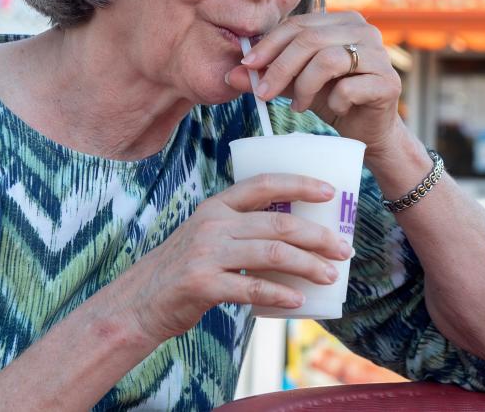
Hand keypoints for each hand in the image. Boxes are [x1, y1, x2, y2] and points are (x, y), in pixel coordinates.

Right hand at [122, 174, 351, 343]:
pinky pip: (251, 288)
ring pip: (271, 253)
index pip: (264, 183)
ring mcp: (207, 253)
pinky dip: (279, 294)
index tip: (329, 191)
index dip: (299, 184)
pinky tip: (299, 300)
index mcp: (217, 206)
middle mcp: (213, 224)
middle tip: (343, 249)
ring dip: (308, 265)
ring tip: (330, 275)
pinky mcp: (203, 284)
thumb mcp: (209, 237)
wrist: (141, 301)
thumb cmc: (185, 269)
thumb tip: (297, 237)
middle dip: (317, 235)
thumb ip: (242, 230)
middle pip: (277, 223)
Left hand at [226, 11, 402, 160]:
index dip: (269, 45)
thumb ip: (268, 75)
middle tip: (263, 93)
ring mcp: (379, 55)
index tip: (248, 66)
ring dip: (304, 86)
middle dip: (280, 68)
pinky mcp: (388, 82)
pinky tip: (332, 109)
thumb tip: (230, 75)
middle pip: (310, 39)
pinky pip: (349, 88)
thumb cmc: (332, 98)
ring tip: (297, 106)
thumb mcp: (295, 83)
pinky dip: (333, 102)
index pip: (298, 24)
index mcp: (342, 21)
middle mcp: (364, 31)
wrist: (369, 131)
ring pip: (328, 60)